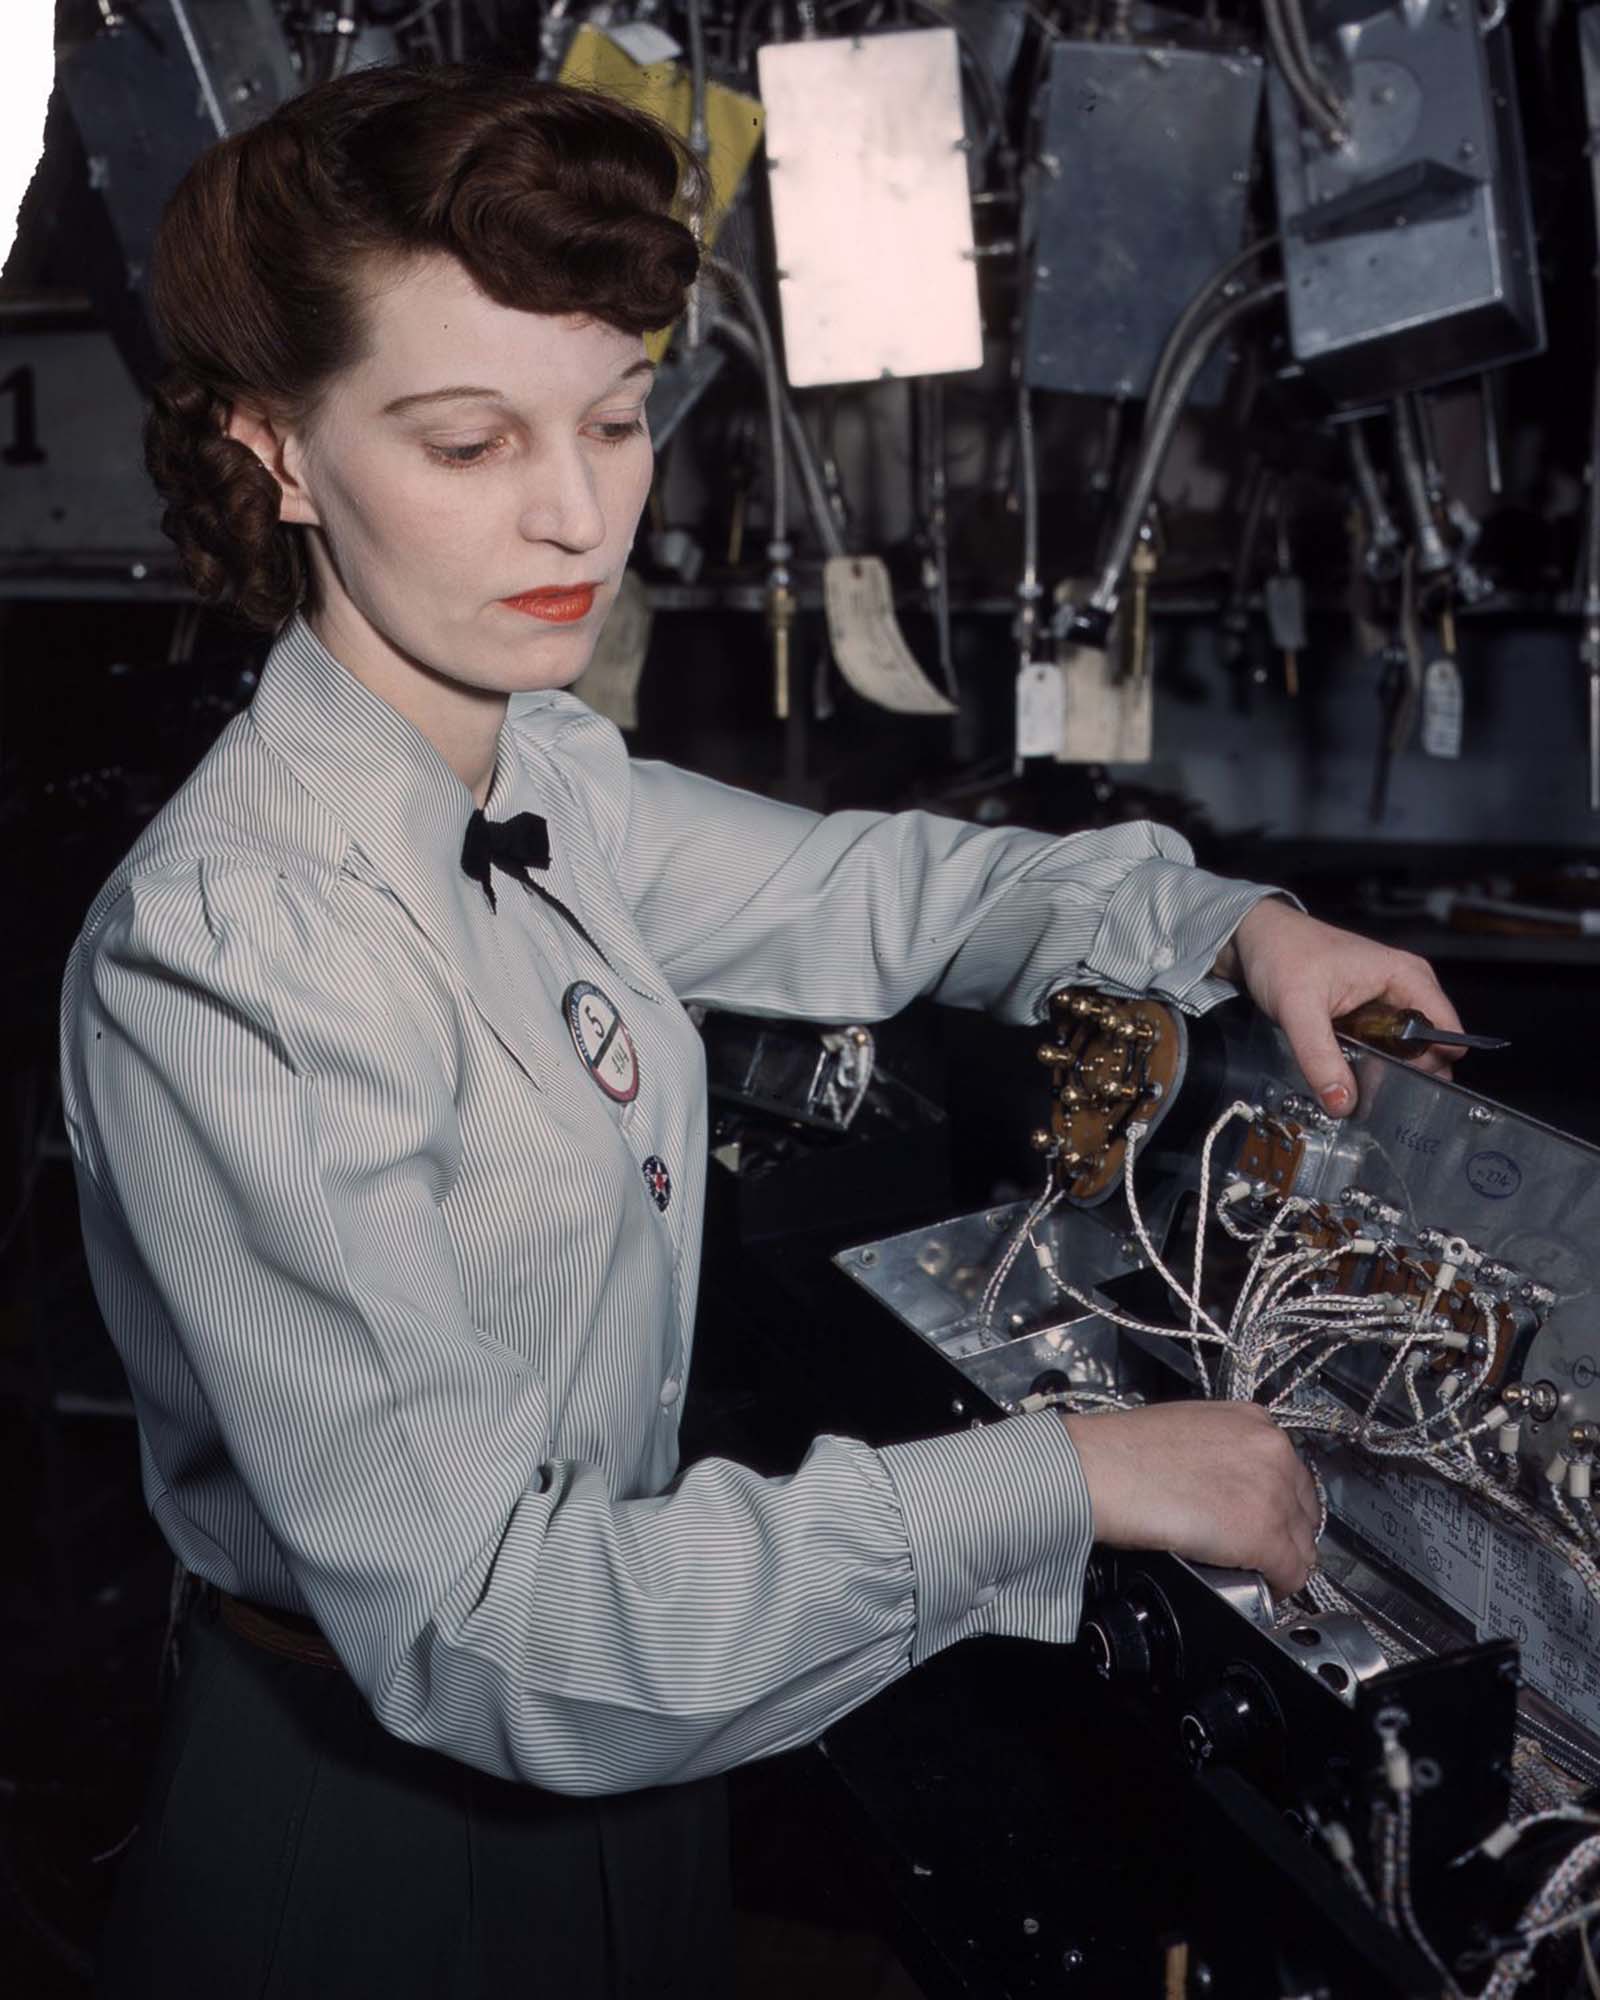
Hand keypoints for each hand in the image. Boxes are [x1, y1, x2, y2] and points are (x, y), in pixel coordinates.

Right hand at [1061, 1400, 1319, 1599]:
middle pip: (1304, 1509)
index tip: (1265, 1521)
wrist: (1100, 1468)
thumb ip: (1222, 1453)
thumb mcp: (1189, 1430)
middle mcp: (1272, 1449)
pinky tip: (1258, 1589)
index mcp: (1254, 1421)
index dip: (1278, 1505)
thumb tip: (1227, 1485)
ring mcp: (1273, 1491)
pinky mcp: (1263, 1533)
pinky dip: (1276, 1587)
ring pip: (1302, 1544)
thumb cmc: (1124, 1450)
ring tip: (1252, 1573)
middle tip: (1257, 1552)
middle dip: (1284, 1534)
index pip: (1291, 1473)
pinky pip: (1292, 1573)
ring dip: (1281, 1563)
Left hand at [1215, 899, 1461, 1117]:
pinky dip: (1369, 1063)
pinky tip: (1349, 1074)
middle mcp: (1406, 988)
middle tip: (1375, 1095)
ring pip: (1404, 1051)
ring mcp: (1388, 1001)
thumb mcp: (1299, 1008)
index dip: (1432, 1065)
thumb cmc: (1282, 954)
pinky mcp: (1368, 1013)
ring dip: (1385, 1072)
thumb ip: (1320, 1057)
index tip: (1404, 1090)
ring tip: (1358, 1085)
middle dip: (1407, 1075)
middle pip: (1429, 1047)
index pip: (1446, 1032)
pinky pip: (1381, 1048)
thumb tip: (1342, 1102)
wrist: (1255, 938)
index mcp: (1407, 976)